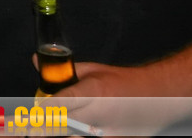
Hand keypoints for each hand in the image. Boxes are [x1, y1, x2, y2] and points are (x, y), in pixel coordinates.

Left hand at [46, 62, 191, 136]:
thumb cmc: (122, 80)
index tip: (33, 111)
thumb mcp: (93, 70)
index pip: (63, 101)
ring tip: (44, 132)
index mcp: (94, 91)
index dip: (45, 108)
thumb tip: (35, 61)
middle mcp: (102, 111)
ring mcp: (112, 129)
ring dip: (64, 132)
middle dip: (49, 125)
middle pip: (67, 123)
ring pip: (80, 135)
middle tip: (32, 128)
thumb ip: (63, 70)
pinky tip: (73, 132)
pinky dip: (82, 134)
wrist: (158, 94)